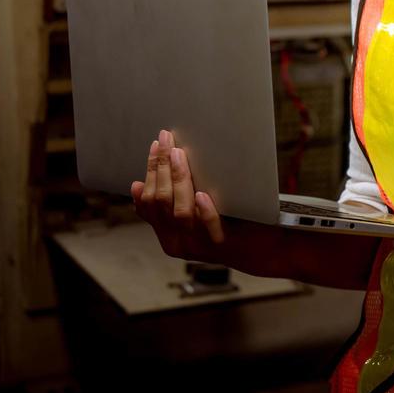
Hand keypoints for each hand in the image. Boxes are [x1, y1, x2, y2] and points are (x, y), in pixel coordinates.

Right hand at [131, 129, 228, 262]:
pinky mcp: (222, 245)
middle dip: (162, 167)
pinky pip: (210, 227)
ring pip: (181, 213)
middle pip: (162, 203)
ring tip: (179, 155)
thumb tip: (136, 185)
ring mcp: (199, 246)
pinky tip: (202, 194)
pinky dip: (204, 210)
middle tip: (167, 140)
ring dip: (179, 180)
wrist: (257, 251)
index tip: (157, 145)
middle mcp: (178, 243)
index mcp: (166, 236)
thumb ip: (167, 205)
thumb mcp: (190, 216)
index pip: (149, 202)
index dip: (151, 172)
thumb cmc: (223, 225)